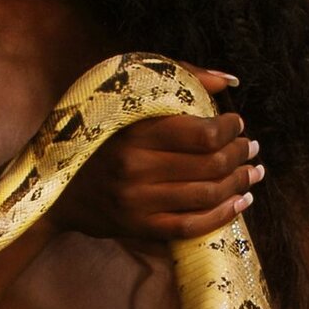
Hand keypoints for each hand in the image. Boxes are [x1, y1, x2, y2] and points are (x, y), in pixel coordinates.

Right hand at [45, 64, 263, 242]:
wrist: (55, 188)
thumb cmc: (95, 137)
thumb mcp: (123, 99)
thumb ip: (176, 80)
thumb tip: (228, 82)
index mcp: (133, 132)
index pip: (201, 134)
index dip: (230, 129)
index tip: (238, 124)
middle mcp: (136, 168)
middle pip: (209, 164)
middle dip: (240, 155)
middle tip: (252, 149)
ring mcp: (138, 202)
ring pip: (206, 195)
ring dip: (239, 183)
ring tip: (253, 173)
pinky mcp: (140, 227)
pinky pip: (193, 225)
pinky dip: (223, 215)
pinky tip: (240, 203)